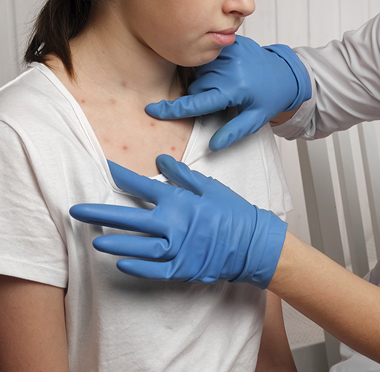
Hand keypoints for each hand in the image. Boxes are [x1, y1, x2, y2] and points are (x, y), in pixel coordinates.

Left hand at [69, 155, 287, 288]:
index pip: (143, 186)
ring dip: (116, 243)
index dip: (122, 176)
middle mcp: (174, 225)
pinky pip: (154, 271)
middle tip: (76, 211)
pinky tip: (120, 265)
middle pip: (130, 218)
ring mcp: (177, 249)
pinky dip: (137, 268)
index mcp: (180, 201)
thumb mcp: (210, 187)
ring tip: (95, 241)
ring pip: (138, 247)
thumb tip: (160, 158)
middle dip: (100, 213)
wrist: (253, 243)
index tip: (104, 168)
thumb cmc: (233, 212)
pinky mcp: (183, 268)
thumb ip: (182, 174)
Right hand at [145, 35, 311, 151]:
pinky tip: (227, 73)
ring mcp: (228, 52)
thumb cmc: (269, 98)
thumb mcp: (255, 119)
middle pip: (196, 88)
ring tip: (227, 85)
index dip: (173, 109)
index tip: (152, 110)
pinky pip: (207, 59)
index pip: (197, 102)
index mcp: (234, 89)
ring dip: (206, 83)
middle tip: (224, 100)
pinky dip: (211, 69)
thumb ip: (233, 132)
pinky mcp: (229, 43)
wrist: (285, 73)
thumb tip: (213, 146)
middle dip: (202, 98)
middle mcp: (229, 68)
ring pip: (199, 74)